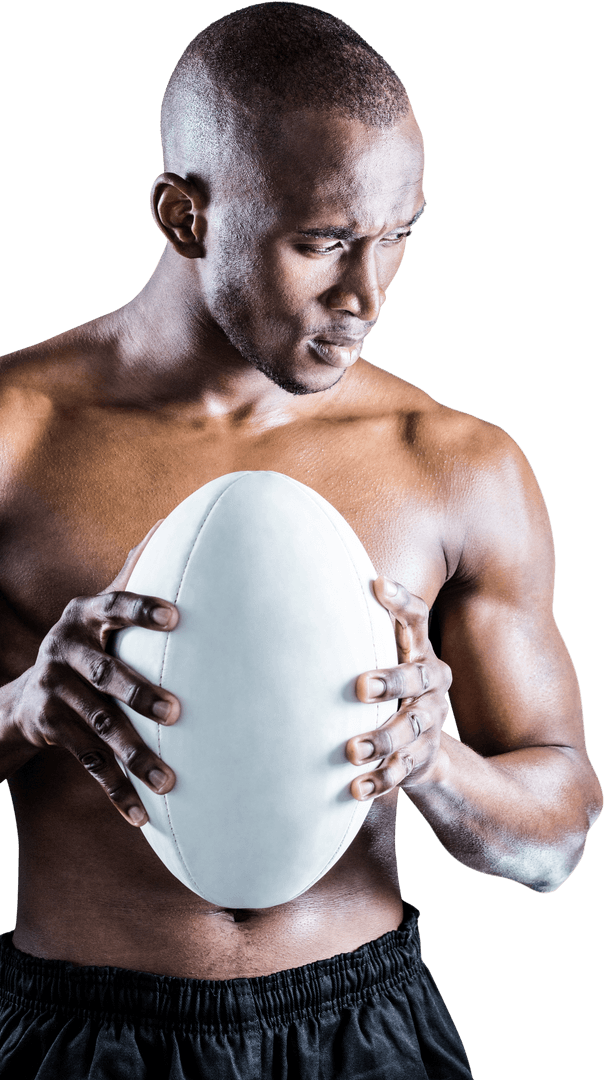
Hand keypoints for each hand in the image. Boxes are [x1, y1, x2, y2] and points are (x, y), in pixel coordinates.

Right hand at [10, 523, 179, 824]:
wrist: (26, 695)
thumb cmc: (87, 642)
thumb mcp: (98, 608)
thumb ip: (132, 572)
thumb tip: (165, 523)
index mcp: (84, 616)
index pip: (114, 608)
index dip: (143, 611)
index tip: (177, 617)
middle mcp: (64, 650)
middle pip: (105, 674)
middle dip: (139, 693)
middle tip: (176, 712)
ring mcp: (54, 692)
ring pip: (98, 727)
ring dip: (134, 756)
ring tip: (169, 781)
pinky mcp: (51, 729)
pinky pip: (87, 763)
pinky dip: (116, 791)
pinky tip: (142, 816)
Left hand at [347, 576, 451, 799]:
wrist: (422, 748)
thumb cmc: (384, 685)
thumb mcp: (379, 651)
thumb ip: (356, 625)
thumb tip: (300, 580)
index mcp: (419, 649)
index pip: (416, 617)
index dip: (401, 601)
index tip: (377, 584)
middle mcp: (431, 683)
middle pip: (417, 677)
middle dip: (391, 681)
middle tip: (359, 687)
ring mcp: (429, 722)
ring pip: (410, 729)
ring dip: (382, 739)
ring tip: (352, 750)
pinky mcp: (421, 758)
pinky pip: (403, 771)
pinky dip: (379, 781)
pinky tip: (355, 788)